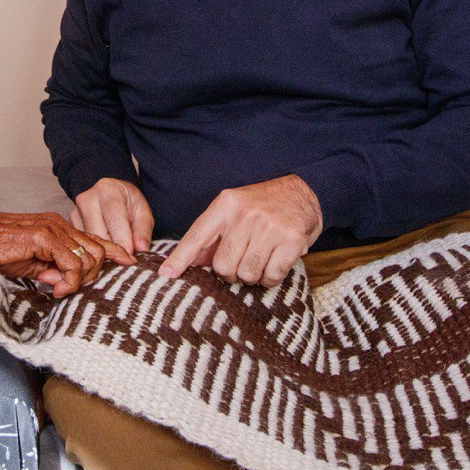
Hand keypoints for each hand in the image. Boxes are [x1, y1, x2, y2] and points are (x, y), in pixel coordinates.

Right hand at [0, 209, 134, 297]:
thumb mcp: (27, 265)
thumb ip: (48, 271)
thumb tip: (63, 283)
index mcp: (57, 229)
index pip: (94, 240)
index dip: (115, 253)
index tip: (130, 265)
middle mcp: (59, 225)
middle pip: (98, 249)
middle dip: (96, 274)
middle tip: (77, 290)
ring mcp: (52, 229)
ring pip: (89, 256)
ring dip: (82, 279)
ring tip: (64, 291)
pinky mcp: (43, 236)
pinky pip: (71, 262)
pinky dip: (70, 280)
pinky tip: (58, 289)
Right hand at [71, 178, 153, 253]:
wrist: (111, 194)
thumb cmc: (128, 203)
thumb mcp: (143, 212)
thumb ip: (143, 230)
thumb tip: (141, 249)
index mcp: (108, 191)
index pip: (114, 221)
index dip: (123, 242)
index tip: (131, 258)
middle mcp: (87, 199)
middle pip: (99, 235)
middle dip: (113, 250)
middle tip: (125, 260)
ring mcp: (75, 212)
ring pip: (89, 243)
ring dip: (103, 252)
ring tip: (115, 253)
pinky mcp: (70, 224)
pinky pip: (82, 245)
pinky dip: (93, 251)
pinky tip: (103, 249)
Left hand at [160, 174, 321, 286]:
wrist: (304, 191)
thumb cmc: (262, 205)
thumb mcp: (233, 210)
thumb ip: (212, 236)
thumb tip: (189, 262)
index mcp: (225, 205)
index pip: (197, 236)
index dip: (180, 259)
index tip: (166, 275)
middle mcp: (245, 215)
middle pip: (222, 266)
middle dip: (229, 272)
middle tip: (241, 259)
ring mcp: (269, 228)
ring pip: (246, 274)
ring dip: (252, 275)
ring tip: (259, 258)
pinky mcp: (291, 241)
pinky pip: (271, 277)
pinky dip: (270, 277)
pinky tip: (274, 262)